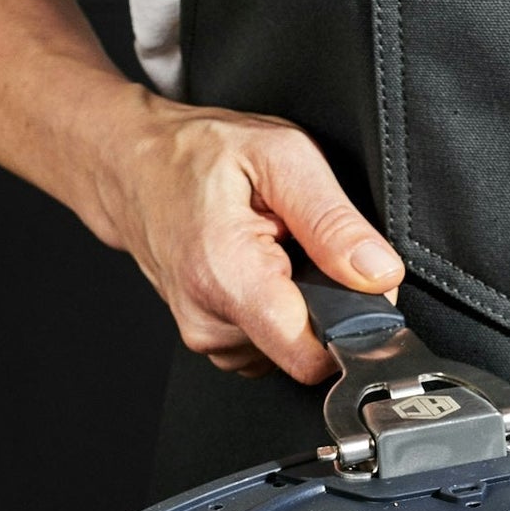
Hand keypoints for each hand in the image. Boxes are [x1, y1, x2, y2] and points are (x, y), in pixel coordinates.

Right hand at [90, 96, 402, 379]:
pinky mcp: (211, 341)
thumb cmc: (195, 153)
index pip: (315, 357)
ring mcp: (207, 338)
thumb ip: (335, 221)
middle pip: (308, 351)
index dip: (352, 327)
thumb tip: (379, 275)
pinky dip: (274, 311)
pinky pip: (267, 344)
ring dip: (297, 305)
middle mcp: (211, 323)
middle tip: (300, 250)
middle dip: (324, 305)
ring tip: (273, 253)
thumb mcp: (281, 157)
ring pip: (289, 349)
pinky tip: (259, 271)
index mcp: (230, 279)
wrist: (130, 163)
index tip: (353, 289)